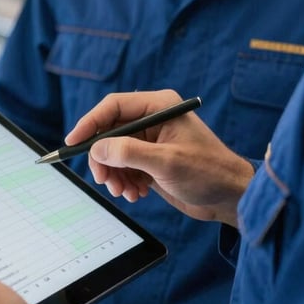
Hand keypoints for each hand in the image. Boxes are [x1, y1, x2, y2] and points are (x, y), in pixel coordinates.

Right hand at [65, 90, 253, 225]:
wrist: (230, 197)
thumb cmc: (208, 172)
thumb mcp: (166, 162)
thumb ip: (128, 153)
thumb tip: (97, 149)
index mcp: (159, 106)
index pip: (113, 106)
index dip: (90, 123)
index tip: (73, 142)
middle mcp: (152, 118)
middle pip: (109, 131)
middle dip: (103, 158)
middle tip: (103, 180)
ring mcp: (151, 139)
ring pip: (114, 152)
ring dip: (114, 173)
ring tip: (126, 192)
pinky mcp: (150, 158)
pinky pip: (124, 166)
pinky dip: (124, 181)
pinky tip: (137, 194)